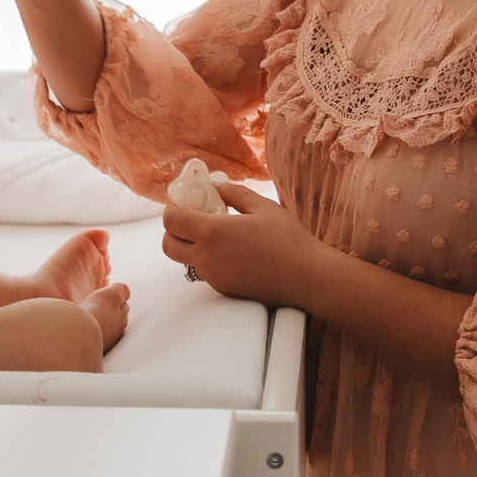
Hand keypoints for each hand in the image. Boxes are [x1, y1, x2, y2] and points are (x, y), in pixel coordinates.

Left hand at [160, 180, 327, 307]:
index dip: (173, 209)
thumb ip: (233, 193)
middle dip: (173, 230)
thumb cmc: (288, 240)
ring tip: (217, 234)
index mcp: (213, 233)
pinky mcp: (223, 289)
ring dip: (191, 246)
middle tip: (192, 219)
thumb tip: (214, 186)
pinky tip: (231, 251)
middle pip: (168, 245)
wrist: (307, 278)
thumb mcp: (262, 206)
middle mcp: (207, 258)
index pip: (171, 221)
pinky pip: (204, 272)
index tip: (186, 202)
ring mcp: (214, 277)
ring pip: (185, 260)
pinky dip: (208, 260)